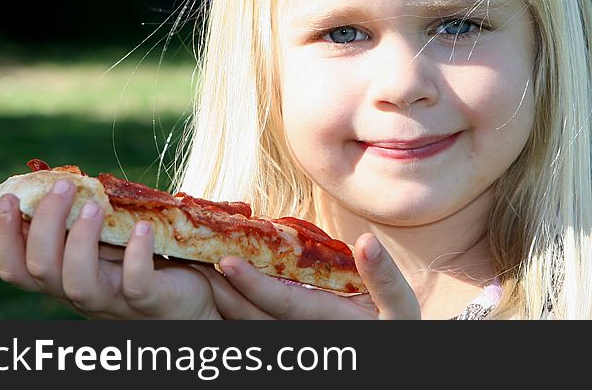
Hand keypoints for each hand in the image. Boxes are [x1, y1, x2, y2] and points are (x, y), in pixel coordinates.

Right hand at [0, 179, 221, 319]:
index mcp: (65, 277)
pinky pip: (136, 284)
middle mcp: (81, 293)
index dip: (2, 237)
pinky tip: (141, 227)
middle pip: (41, 270)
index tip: (8, 197)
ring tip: (93, 205)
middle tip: (64, 185)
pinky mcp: (150, 301)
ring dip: (80, 240)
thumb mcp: (107, 242)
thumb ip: (82, 223)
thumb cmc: (144, 265)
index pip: (16, 268)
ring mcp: (115, 301)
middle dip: (45, 224)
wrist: (191, 300)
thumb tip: (57, 182)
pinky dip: (136, 255)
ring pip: (78, 284)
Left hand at [204, 233, 421, 318]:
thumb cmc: (398, 327)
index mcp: (326, 322)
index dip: (253, 284)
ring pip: (246, 322)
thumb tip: (367, 240)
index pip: (283, 303)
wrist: (392, 350)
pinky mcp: (289, 335)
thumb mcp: (400, 307)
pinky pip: (254, 321)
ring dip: (221, 296)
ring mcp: (293, 338)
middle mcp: (303, 335)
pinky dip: (233, 303)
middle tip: (191, 257)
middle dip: (222, 289)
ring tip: (196, 263)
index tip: (226, 262)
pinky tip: (218, 280)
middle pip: (252, 316)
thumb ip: (383, 276)